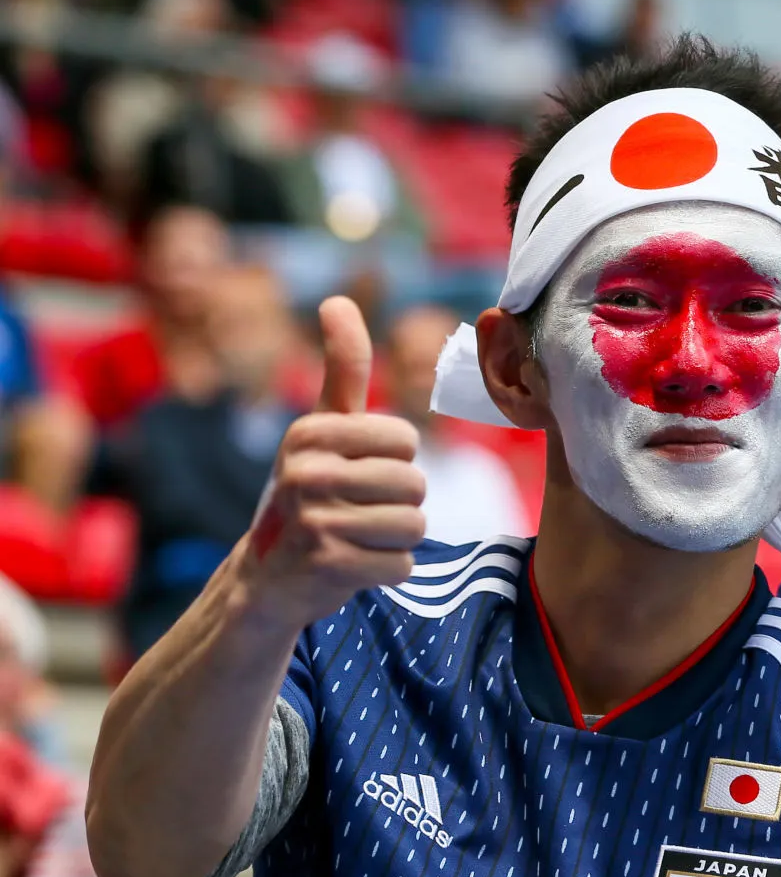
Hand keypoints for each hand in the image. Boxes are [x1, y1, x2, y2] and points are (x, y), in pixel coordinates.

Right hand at [235, 297, 425, 630]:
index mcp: (309, 433)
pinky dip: (388, 570)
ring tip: (357, 537)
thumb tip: (338, 301)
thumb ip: (342, 368)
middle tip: (359, 511)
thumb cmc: (310, 491)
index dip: (396, 460)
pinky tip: (353, 566)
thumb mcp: (322, 428)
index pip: (405, 439)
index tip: (358, 471)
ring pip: (415, 525)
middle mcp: (306, 472)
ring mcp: (314, 522)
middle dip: (400, 502)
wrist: (269, 575)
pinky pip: (402, 564)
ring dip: (397, 538)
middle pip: (415, 483)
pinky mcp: (328, 568)